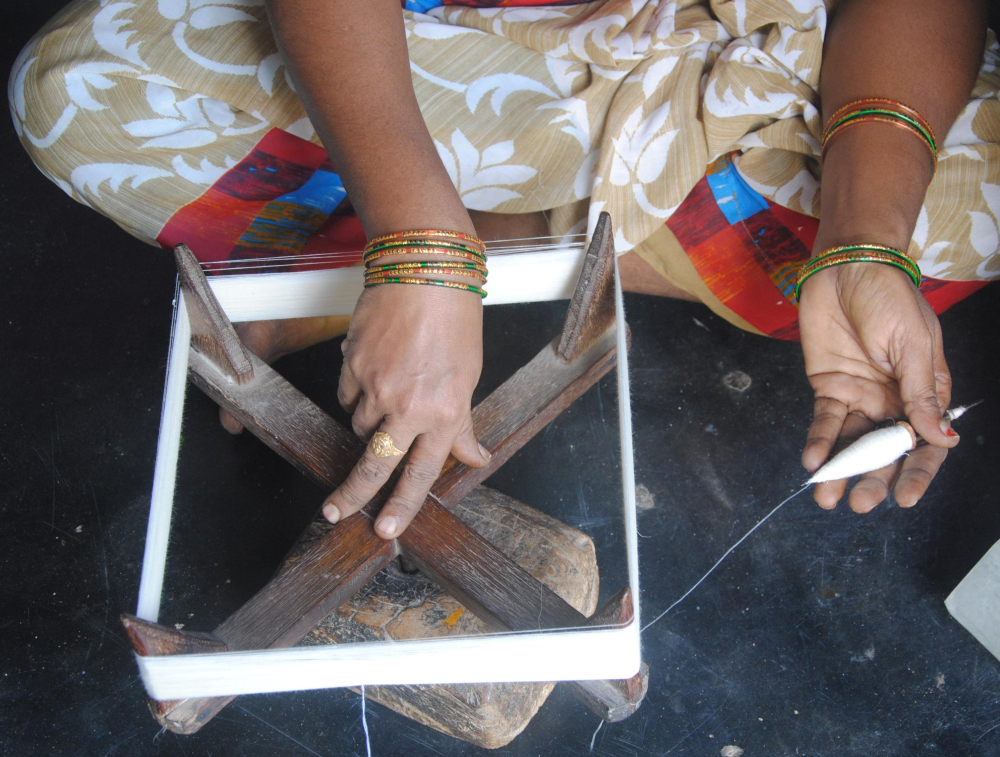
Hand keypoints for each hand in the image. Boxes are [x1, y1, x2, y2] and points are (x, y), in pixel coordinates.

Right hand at [323, 284, 489, 537]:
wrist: (424, 270)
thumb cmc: (454, 320)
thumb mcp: (468, 377)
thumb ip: (461, 423)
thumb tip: (471, 457)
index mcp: (442, 412)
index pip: (420, 473)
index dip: (401, 505)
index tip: (384, 528)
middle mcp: (406, 405)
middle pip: (374, 463)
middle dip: (353, 493)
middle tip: (335, 511)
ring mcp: (375, 386)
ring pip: (360, 425)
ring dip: (369, 424)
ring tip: (389, 393)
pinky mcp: (350, 365)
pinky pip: (346, 395)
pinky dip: (356, 393)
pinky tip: (374, 370)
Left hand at [798, 262, 959, 511]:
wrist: (848, 267)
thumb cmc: (890, 299)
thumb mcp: (914, 345)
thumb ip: (921, 394)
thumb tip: (943, 439)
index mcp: (924, 393)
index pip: (925, 444)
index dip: (917, 473)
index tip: (905, 499)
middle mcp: (893, 401)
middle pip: (885, 451)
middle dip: (874, 479)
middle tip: (860, 503)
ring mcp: (860, 396)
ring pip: (852, 443)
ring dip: (840, 470)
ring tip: (827, 498)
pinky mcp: (829, 387)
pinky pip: (825, 422)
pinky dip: (818, 442)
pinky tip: (812, 462)